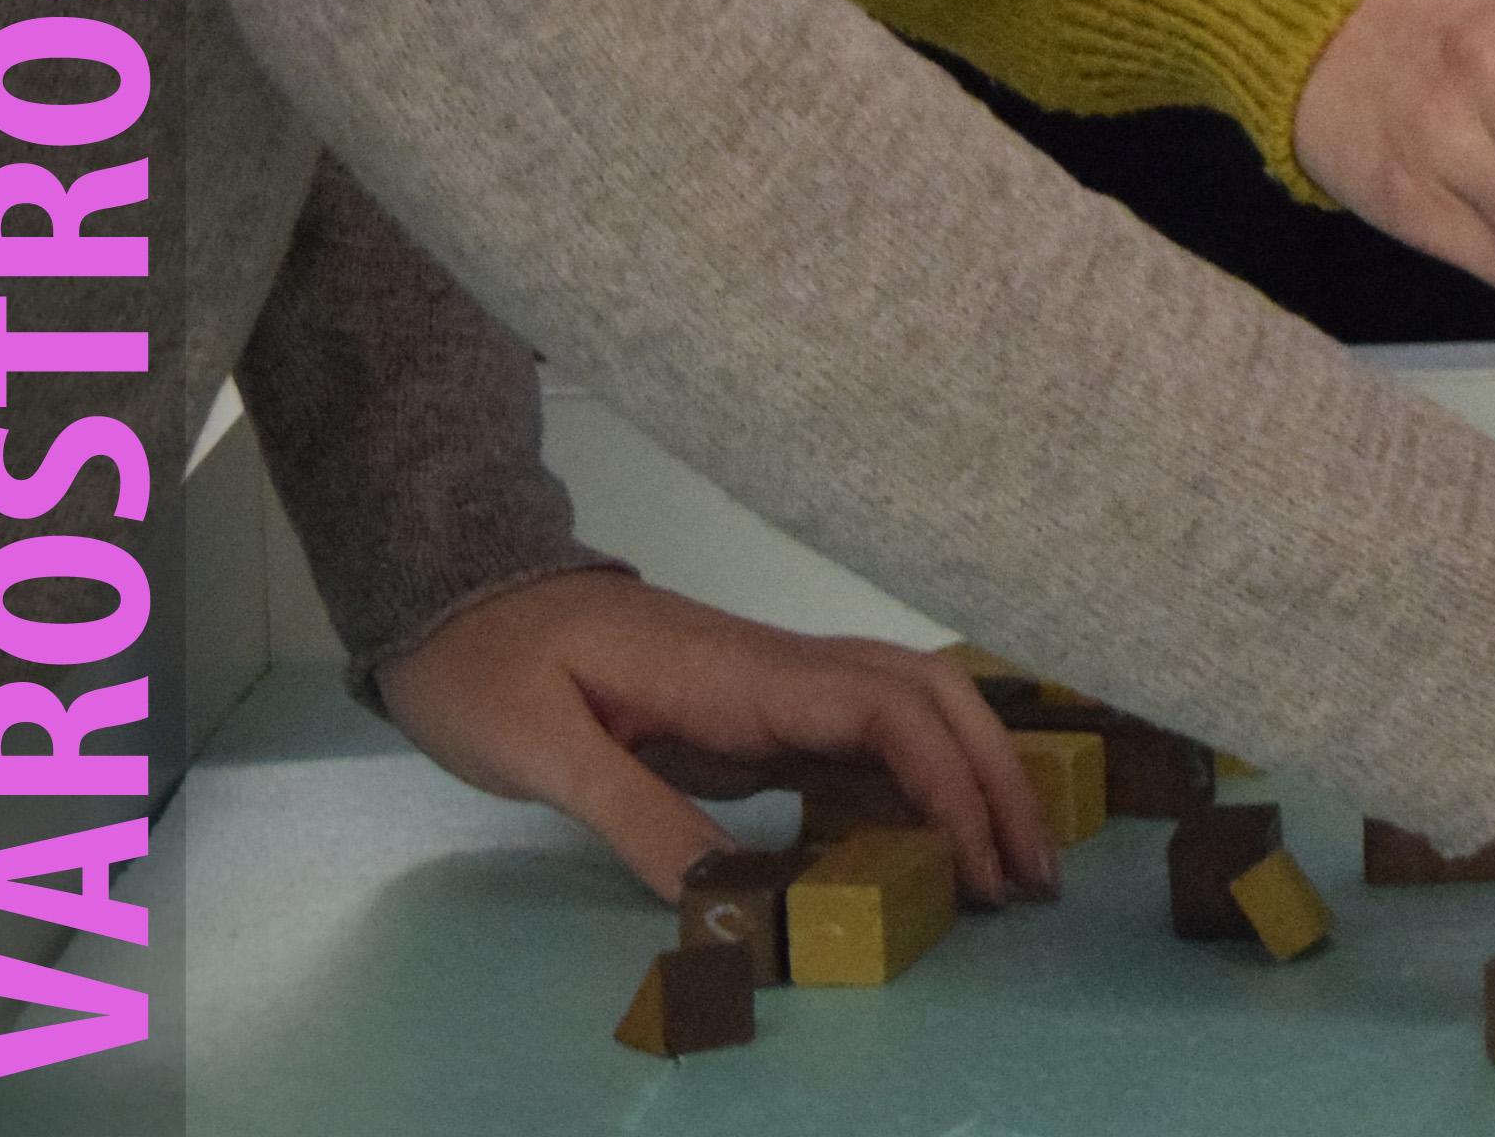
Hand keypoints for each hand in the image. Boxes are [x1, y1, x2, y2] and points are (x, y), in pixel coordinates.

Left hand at [371, 569, 1057, 904]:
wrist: (460, 598)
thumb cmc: (489, 666)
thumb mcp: (538, 748)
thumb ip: (630, 812)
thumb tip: (723, 896)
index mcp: (735, 670)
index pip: (880, 706)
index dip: (946, 778)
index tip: (980, 860)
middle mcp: (774, 668)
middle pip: (923, 695)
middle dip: (992, 774)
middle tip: (1033, 873)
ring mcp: (770, 686)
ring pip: (906, 710)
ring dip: (968, 776)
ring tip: (1010, 863)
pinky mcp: (753, 713)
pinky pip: (859, 741)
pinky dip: (916, 785)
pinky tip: (934, 842)